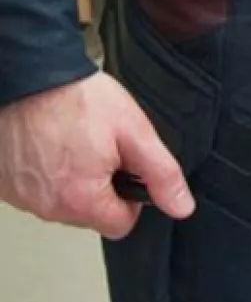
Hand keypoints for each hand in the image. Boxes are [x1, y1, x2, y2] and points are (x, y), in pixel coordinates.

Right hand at [0, 72, 194, 239]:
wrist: (31, 76)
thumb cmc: (76, 98)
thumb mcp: (133, 130)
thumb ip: (160, 172)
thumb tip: (181, 206)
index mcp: (82, 200)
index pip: (121, 225)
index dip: (131, 197)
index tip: (125, 169)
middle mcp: (48, 208)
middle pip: (90, 215)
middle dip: (101, 186)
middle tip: (99, 147)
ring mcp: (24, 198)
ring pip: (62, 203)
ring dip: (72, 180)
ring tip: (75, 141)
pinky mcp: (6, 186)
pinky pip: (36, 191)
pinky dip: (46, 174)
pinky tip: (51, 144)